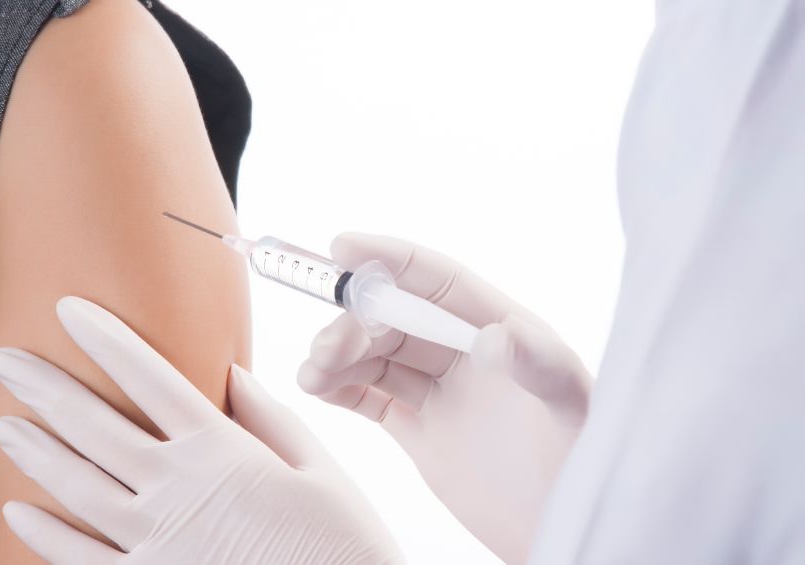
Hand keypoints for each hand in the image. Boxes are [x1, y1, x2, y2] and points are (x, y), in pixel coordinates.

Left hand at [0, 297, 402, 564]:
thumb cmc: (339, 539)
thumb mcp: (318, 467)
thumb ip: (271, 418)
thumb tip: (232, 372)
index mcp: (223, 452)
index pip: (153, 381)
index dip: (108, 341)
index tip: (71, 310)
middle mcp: (179, 490)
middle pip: (98, 430)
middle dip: (48, 389)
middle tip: (7, 360)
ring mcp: (158, 542)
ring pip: (79, 489)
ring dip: (37, 452)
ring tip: (4, 423)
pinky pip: (83, 560)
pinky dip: (46, 535)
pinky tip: (17, 511)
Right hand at [297, 233, 590, 563]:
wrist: (561, 525)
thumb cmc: (583, 459)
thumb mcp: (572, 406)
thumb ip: (537, 364)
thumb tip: (491, 336)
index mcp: (500, 329)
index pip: (438, 281)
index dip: (391, 260)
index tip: (342, 248)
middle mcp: (465, 354)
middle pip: (396, 321)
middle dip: (354, 325)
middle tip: (326, 349)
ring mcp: (440, 393)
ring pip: (376, 358)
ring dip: (338, 358)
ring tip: (312, 376)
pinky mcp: (421, 431)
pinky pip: (372, 399)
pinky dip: (340, 390)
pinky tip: (319, 389)